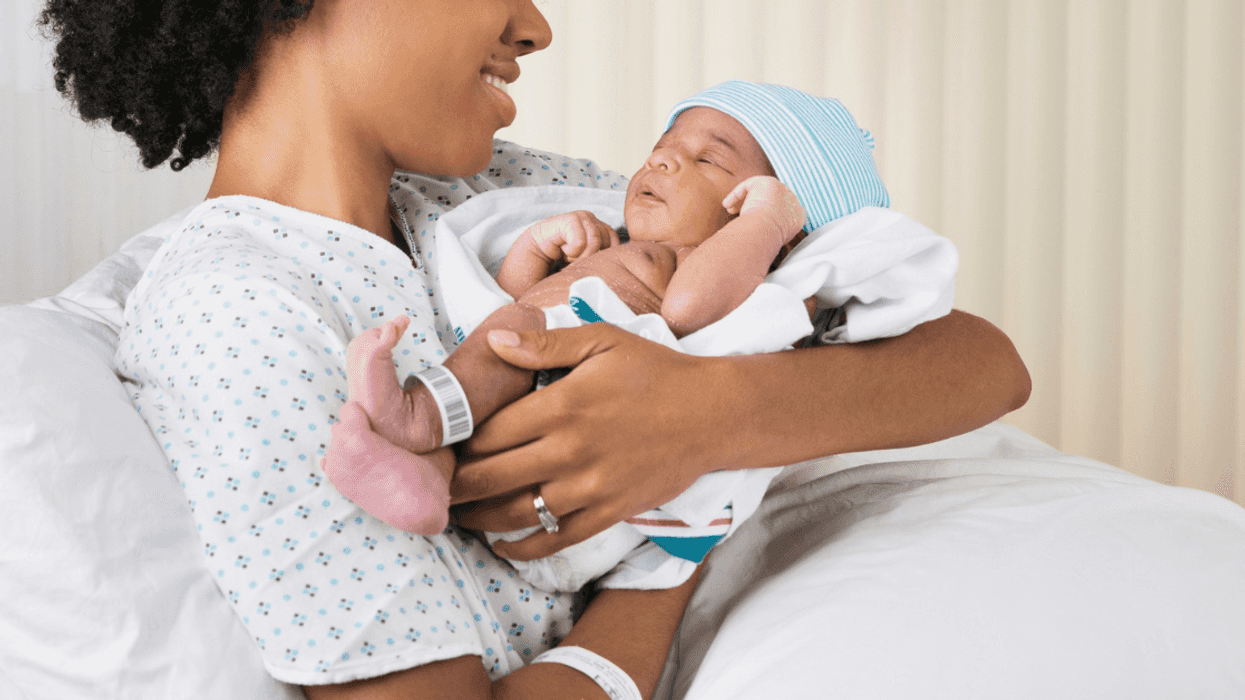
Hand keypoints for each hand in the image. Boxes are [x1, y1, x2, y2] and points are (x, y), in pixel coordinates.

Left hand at [448, 324, 728, 559]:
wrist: (712, 414)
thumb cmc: (655, 371)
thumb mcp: (601, 342)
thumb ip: (544, 345)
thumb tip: (494, 342)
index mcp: (561, 406)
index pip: (489, 433)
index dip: (460, 443)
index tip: (444, 446)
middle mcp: (569, 451)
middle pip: (491, 477)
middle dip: (457, 485)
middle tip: (435, 487)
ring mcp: (589, 487)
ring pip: (516, 513)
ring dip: (479, 518)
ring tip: (458, 516)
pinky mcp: (609, 512)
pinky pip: (555, 539)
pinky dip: (522, 547)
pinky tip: (502, 544)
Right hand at [524, 210, 620, 263]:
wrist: (526, 270)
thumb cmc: (557, 272)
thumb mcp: (586, 270)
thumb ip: (604, 264)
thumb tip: (624, 265)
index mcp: (600, 234)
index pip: (618, 244)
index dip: (604, 260)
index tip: (585, 268)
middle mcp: (592, 223)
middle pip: (610, 243)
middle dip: (592, 260)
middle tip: (573, 264)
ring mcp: (581, 218)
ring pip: (596, 241)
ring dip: (579, 257)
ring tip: (566, 259)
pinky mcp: (568, 219)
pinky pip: (581, 239)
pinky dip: (571, 251)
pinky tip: (560, 251)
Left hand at [722, 175, 805, 241]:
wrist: (765, 231)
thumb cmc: (765, 241)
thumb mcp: (774, 241)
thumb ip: (772, 234)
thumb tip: (758, 242)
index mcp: (798, 216)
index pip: (786, 211)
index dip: (771, 214)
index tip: (757, 221)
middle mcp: (793, 200)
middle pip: (772, 199)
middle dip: (756, 206)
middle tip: (742, 215)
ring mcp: (781, 188)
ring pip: (760, 192)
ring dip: (743, 201)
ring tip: (731, 211)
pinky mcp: (768, 182)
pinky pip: (749, 186)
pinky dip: (736, 195)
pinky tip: (727, 205)